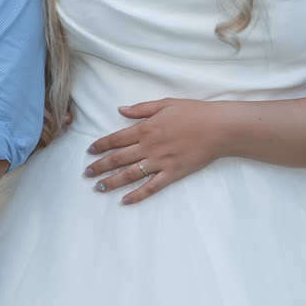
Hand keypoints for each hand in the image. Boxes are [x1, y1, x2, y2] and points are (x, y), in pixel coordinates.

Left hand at [83, 100, 235, 204]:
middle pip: (118, 159)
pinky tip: (125, 201)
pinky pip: (151, 188)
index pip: (116, 139)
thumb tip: (120, 110)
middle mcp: (149, 147)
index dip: (100, 145)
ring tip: (98, 187)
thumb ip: (141, 109)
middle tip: (86, 173)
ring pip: (130, 175)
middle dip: (99, 166)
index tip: (89, 151)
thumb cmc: (194, 113)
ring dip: (112, 182)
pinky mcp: (172, 174)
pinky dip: (137, 196)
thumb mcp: (165, 104)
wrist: (219, 128)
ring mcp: (160, 162)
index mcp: (146, 129)